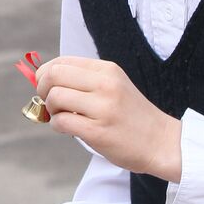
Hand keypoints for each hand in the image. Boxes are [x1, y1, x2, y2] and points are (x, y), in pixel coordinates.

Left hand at [34, 56, 182, 181]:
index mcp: (107, 70)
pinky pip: (62, 121)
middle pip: (54, 75)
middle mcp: (105, 85)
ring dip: (50, 109)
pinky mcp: (98, 131)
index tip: (46, 87)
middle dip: (42, 89)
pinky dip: (57, 125)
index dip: (45, 74)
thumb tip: (43, 80)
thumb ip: (84, 81)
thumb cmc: (131, 116)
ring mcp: (103, 108)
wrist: (161, 142)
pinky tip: (68, 129)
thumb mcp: (114, 86)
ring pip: (55, 97)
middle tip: (50, 103)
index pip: (62, 61)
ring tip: (63, 116)